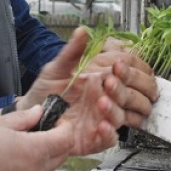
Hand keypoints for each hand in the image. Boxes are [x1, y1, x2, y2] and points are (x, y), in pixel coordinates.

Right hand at [0, 105, 73, 170]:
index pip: (66, 140)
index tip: (56, 123)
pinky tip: (8, 169)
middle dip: (55, 143)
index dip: (64, 128)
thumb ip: (23, 118)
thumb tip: (38, 113)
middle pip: (60, 157)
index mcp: (35, 151)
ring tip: (20, 152)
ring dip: (42, 162)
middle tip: (38, 133)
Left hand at [19, 29, 158, 131]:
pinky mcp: (96, 137)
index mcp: (105, 76)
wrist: (32, 114)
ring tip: (101, 101)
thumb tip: (82, 31)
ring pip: (129, 114)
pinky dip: (110, 133)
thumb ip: (72, 51)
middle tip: (111, 81)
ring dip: (118, 107)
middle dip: (129, 86)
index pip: (134, 69)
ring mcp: (105, 117)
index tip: (118, 65)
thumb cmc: (47, 90)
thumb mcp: (57, 67)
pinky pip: (112, 138)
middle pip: (139, 92)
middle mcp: (109, 96)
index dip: (131, 68)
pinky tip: (102, 125)